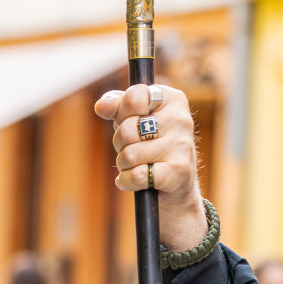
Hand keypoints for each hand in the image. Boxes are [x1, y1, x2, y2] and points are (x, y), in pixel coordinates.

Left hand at [94, 84, 207, 253]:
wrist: (176, 186)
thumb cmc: (153, 146)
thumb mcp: (137, 120)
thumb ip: (118, 106)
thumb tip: (101, 106)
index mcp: (173, 100)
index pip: (134, 97)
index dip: (122, 113)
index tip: (129, 121)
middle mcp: (181, 119)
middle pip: (127, 129)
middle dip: (120, 143)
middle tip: (132, 148)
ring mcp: (181, 146)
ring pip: (129, 155)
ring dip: (124, 165)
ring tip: (137, 165)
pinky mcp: (177, 172)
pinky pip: (136, 175)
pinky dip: (127, 181)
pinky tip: (134, 181)